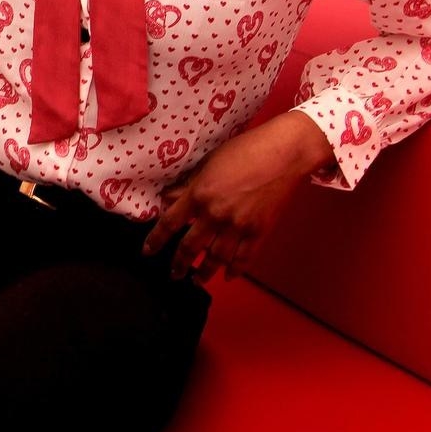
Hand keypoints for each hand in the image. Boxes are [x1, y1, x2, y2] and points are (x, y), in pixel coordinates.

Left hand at [142, 111, 334, 283]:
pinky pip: (243, 258)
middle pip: (191, 247)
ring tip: (197, 280)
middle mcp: (216, 214)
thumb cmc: (243, 151)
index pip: (170, 223)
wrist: (282, 155)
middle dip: (180, 264)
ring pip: (216, 258)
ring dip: (205, 272)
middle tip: (174, 274)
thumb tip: (169, 200)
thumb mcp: (208, 164)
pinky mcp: (259, 232)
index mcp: (200, 194)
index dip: (156, 240)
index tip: (148, 252)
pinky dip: (234, 270)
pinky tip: (228, 275)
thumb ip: (188, 186)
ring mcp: (239, 226)